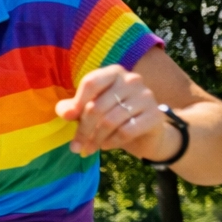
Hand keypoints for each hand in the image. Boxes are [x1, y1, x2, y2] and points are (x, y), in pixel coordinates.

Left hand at [56, 65, 177, 158]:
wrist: (144, 131)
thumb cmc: (111, 115)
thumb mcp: (89, 109)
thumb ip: (73, 108)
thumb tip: (66, 113)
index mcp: (113, 73)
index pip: (91, 83)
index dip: (77, 102)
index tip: (69, 118)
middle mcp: (131, 80)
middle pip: (97, 106)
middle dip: (83, 130)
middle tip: (75, 146)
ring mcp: (146, 96)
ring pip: (110, 121)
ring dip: (95, 139)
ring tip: (88, 149)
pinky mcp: (155, 115)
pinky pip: (126, 131)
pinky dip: (112, 141)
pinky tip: (106, 146)